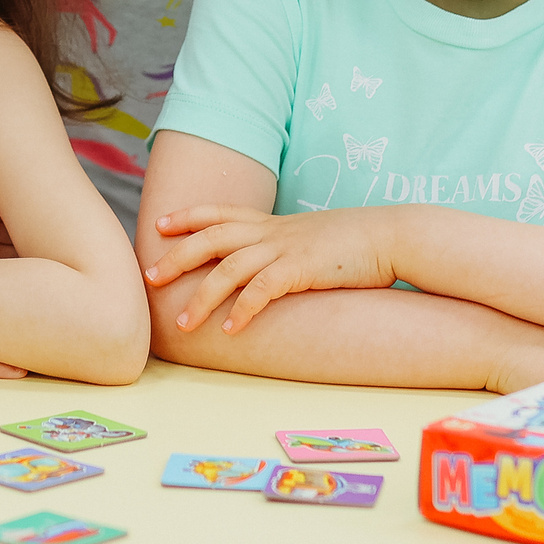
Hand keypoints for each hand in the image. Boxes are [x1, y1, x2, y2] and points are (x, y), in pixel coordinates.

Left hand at [145, 205, 396, 333]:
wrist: (393, 235)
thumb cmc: (356, 243)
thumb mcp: (312, 238)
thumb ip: (286, 247)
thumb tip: (269, 267)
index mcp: (273, 223)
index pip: (220, 213)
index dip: (188, 216)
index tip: (160, 224)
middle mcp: (273, 232)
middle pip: (212, 237)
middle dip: (177, 256)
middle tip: (150, 276)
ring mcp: (286, 248)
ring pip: (230, 267)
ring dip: (203, 296)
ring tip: (183, 324)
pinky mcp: (303, 269)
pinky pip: (263, 289)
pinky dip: (243, 309)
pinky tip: (230, 330)